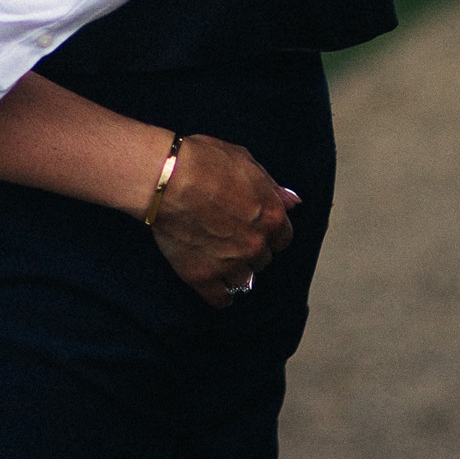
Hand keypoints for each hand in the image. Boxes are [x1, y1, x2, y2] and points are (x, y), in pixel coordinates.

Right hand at [150, 133, 297, 309]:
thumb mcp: (244, 160)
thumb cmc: (202, 160)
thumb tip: (293, 202)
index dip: (267, 230)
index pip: (283, 238)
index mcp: (271, 217)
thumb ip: (270, 186)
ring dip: (234, 269)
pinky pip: (221, 299)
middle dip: (250, 248)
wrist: (166, 178)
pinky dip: (219, 293)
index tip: (253, 225)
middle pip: (263, 259)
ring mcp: (231, 264)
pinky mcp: (204, 277)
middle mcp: (257, 245)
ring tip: (217, 254)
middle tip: (229, 234)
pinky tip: (214, 283)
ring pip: (244, 279)